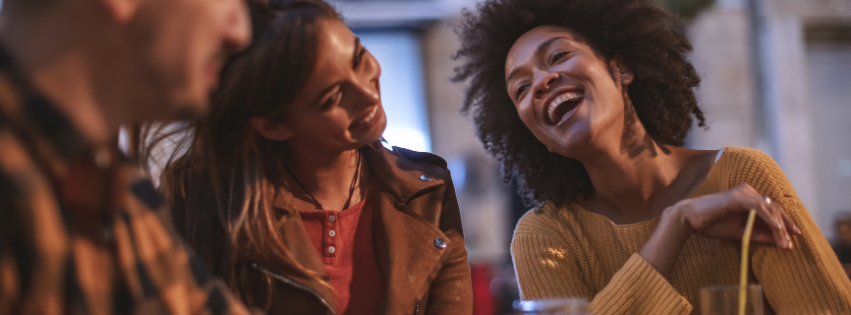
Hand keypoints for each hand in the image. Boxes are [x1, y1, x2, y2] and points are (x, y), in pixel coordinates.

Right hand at [666, 183, 800, 249]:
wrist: (690, 219)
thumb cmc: (711, 224)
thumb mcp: (741, 232)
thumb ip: (758, 233)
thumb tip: (777, 240)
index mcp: (749, 198)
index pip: (772, 210)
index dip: (784, 224)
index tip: (792, 239)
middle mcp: (748, 192)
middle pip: (774, 209)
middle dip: (784, 228)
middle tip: (790, 245)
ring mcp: (744, 192)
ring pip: (769, 209)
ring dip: (779, 227)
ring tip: (785, 242)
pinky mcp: (738, 197)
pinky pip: (759, 207)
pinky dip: (769, 219)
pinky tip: (777, 229)